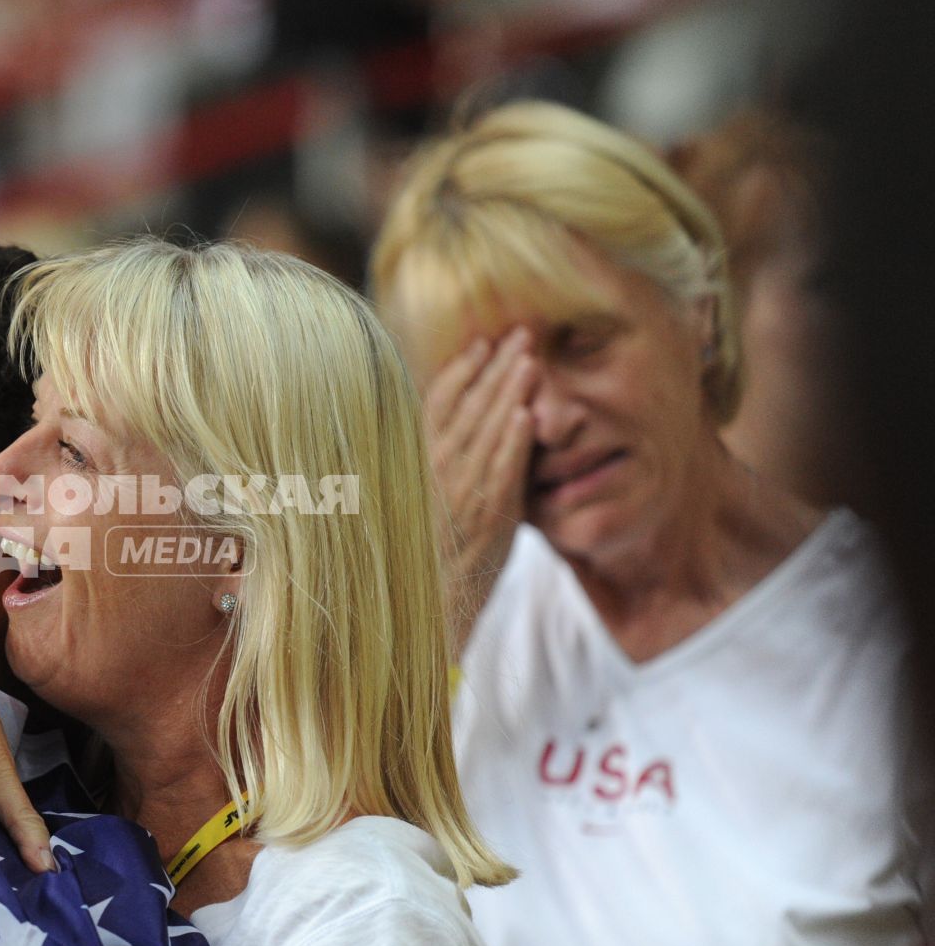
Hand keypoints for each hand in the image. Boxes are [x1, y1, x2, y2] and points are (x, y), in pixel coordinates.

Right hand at [424, 328, 537, 651]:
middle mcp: (432, 473)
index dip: (459, 372)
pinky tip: (526, 417)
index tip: (479, 344)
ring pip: (485, 432)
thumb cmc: (425, 559)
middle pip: (464, 408)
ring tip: (530, 358)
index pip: (435, 405)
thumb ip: (434, 467)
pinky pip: (500, 473)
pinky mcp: (484, 518)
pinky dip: (512, 444)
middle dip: (493, 368)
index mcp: (416, 463)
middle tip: (520, 333)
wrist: (427, 613)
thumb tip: (449, 436)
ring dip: (508, 393)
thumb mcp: (418, 505)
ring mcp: (458, 494)